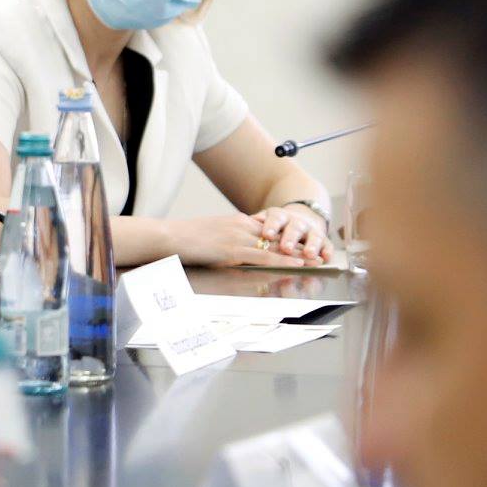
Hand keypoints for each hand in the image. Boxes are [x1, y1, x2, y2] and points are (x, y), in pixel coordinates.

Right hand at [171, 213, 309, 267]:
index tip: (303, 242)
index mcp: (236, 221)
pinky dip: (283, 261)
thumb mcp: (210, 234)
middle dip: (299, 245)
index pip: (269, 229)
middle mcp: (241, 225)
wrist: (168, 236)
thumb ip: (227, 238)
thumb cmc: (184, 237)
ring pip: (276, 246)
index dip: (288, 237)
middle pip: (278, 236)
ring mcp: (238, 237)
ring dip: (298, 254)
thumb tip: (235, 247)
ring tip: (317, 260)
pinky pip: (264, 256)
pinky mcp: (234, 250)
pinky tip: (297, 265)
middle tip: (319, 252)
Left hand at [254, 205, 328, 264]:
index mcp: (279, 216)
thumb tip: (235, 230)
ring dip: (311, 245)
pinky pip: (328, 245)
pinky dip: (327, 251)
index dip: (271, 227)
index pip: (275, 218)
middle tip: (286, 247)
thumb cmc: (274, 227)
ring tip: (308, 254)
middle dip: (291, 238)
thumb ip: (254, 227)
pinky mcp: (324, 240)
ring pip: (313, 236)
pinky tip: (326, 258)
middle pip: (294, 228)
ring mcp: (312, 231)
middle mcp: (296, 222)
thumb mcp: (263, 223)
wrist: (298, 219)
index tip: (266, 235)